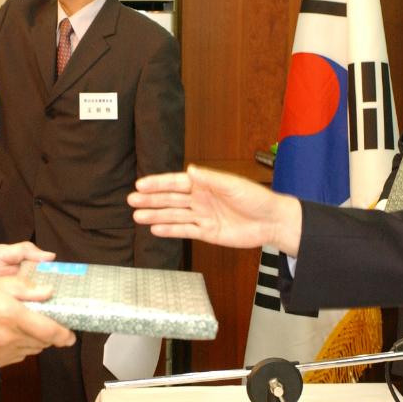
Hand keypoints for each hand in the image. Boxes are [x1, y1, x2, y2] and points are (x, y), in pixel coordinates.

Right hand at [0, 274, 73, 366]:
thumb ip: (22, 288)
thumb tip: (48, 292)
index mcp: (12, 316)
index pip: (50, 332)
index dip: (65, 335)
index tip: (71, 334)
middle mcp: (10, 338)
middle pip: (42, 343)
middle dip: (49, 334)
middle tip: (47, 322)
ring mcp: (0, 354)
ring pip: (29, 350)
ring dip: (34, 341)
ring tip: (26, 326)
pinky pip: (14, 356)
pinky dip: (18, 347)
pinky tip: (8, 335)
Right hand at [129, 165, 303, 254]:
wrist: (271, 222)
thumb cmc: (256, 199)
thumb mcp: (233, 185)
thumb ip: (210, 179)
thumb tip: (190, 169)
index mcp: (205, 184)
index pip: (176, 183)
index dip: (158, 184)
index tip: (141, 185)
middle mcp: (200, 199)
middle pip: (170, 199)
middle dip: (151, 200)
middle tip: (131, 201)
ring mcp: (202, 216)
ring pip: (174, 215)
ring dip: (155, 216)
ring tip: (137, 217)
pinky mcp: (207, 232)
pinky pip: (185, 231)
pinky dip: (170, 230)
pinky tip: (155, 229)